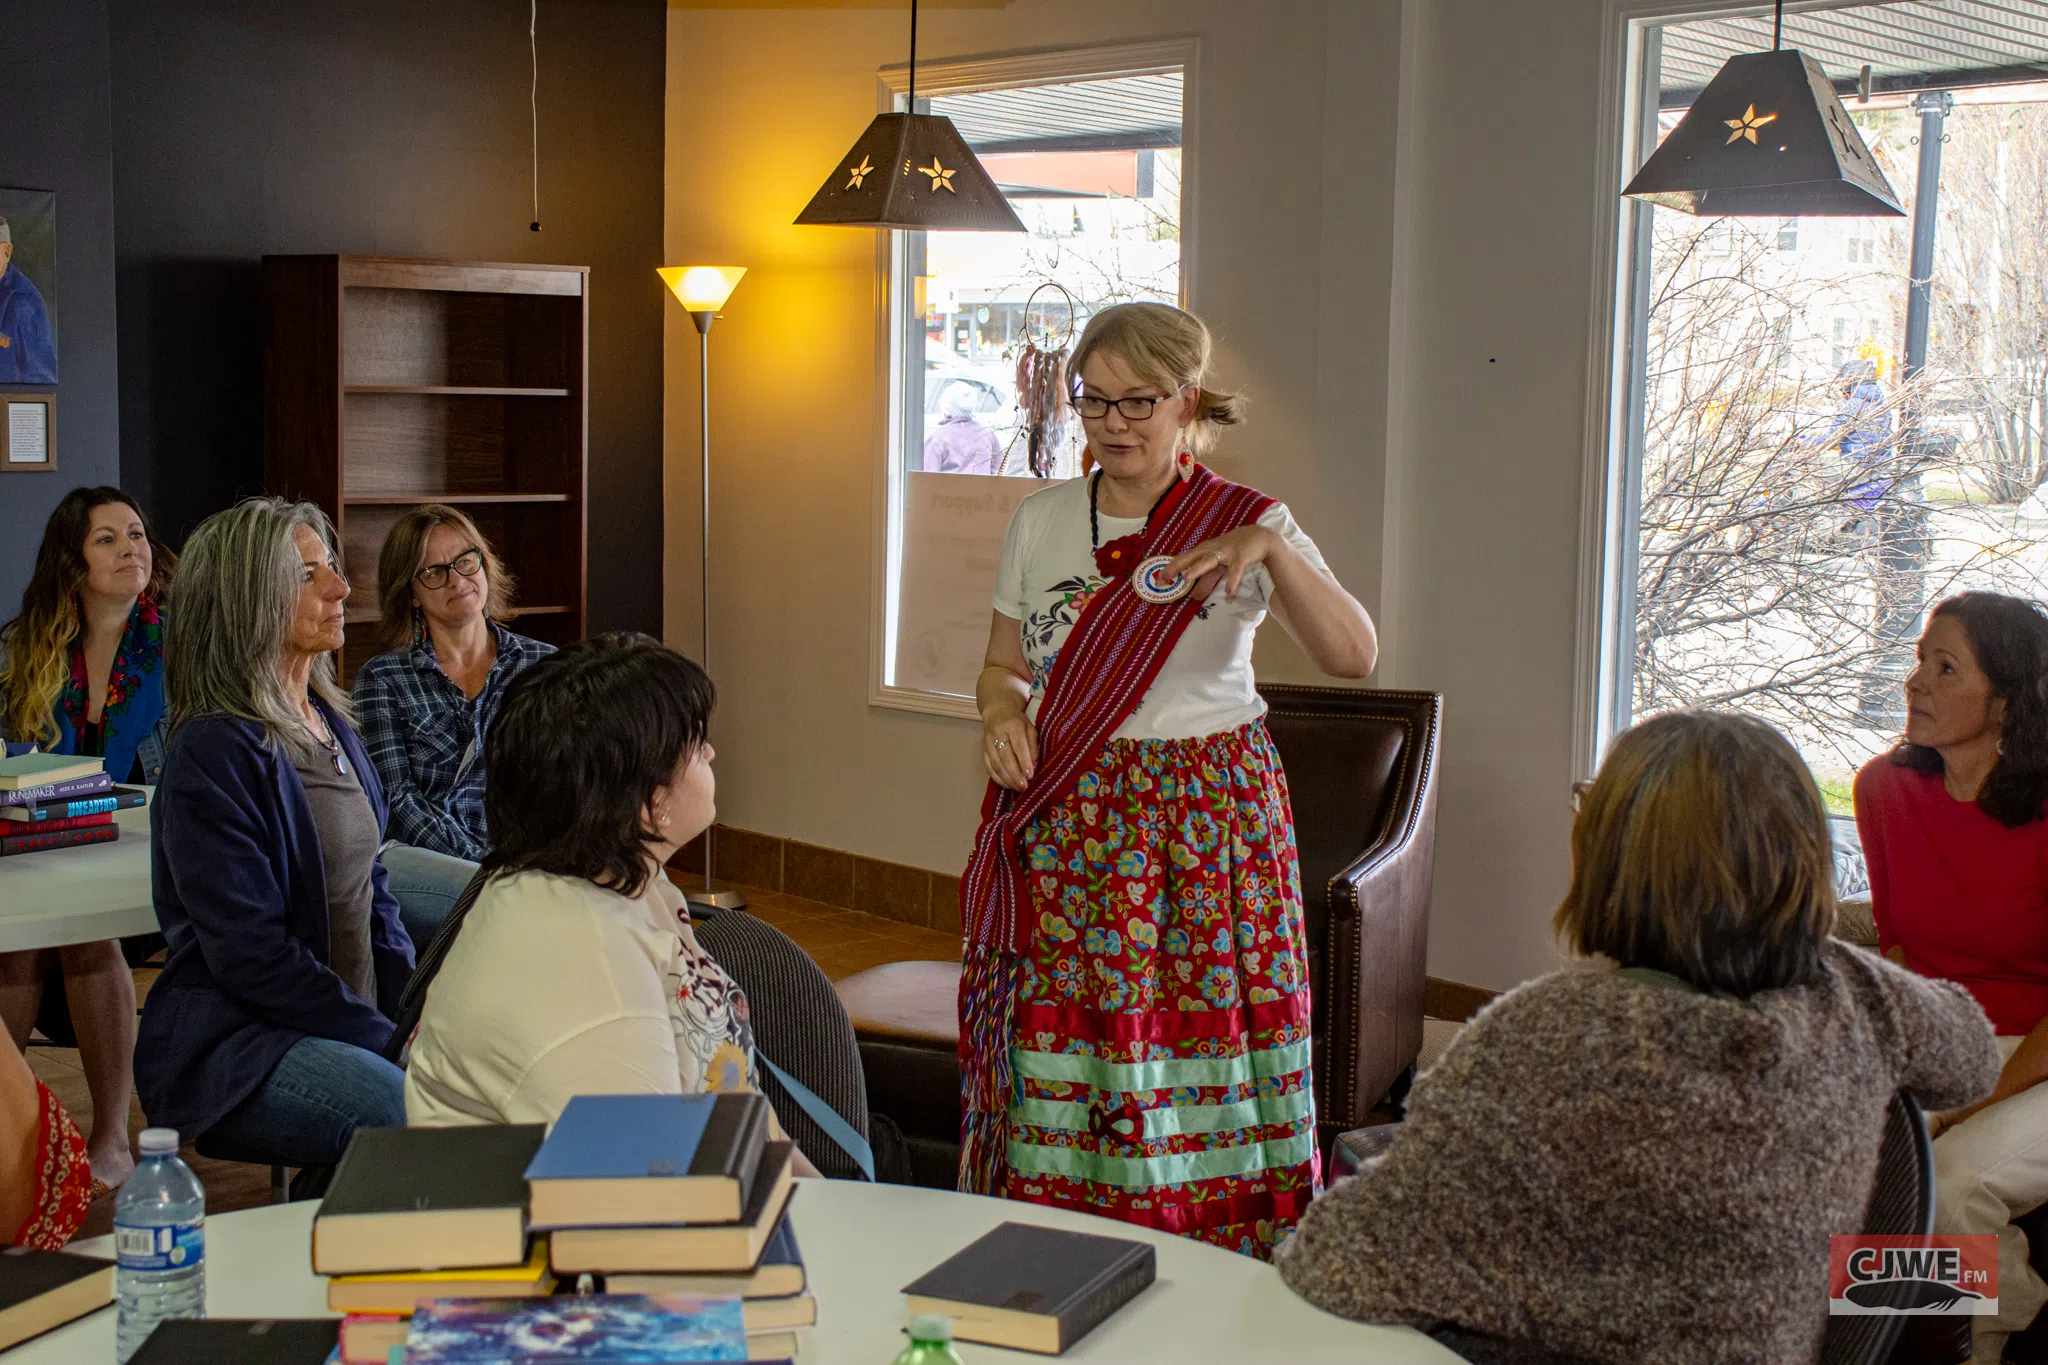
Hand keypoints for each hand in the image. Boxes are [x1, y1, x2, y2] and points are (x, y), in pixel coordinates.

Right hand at [982, 707, 1038, 791]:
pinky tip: (1006, 784)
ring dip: (1006, 779)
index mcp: (1013, 726)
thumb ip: (1033, 746)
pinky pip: (988, 766)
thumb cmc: (1018, 721)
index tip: (1030, 776)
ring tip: (1017, 788)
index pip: (1018, 746)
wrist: (997, 711)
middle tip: (1024, 787)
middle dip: (1015, 775)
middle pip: (1005, 758)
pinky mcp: (982, 749)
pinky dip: (997, 778)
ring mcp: (987, 742)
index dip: (1024, 762)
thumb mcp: (1030, 728)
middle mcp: (998, 734)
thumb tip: (1033, 766)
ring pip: (995, 764)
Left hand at [1163, 525, 1278, 600]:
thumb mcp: (1218, 565)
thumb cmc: (1234, 551)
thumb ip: (1206, 580)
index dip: (1169, 569)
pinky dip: (1232, 581)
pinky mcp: (1241, 557)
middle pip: (1190, 558)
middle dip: (1175, 567)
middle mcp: (1211, 550)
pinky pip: (1235, 570)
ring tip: (1185, 579)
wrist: (1259, 537)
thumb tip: (1193, 596)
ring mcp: (1226, 552)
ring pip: (1208, 561)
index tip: (1157, 581)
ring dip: (1196, 570)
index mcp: (1203, 550)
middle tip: (1163, 579)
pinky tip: (1229, 593)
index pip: (1183, 559)